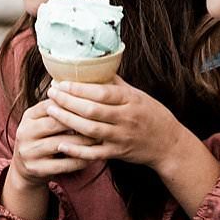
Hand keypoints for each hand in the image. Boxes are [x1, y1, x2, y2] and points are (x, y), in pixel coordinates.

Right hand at [9, 99, 95, 187]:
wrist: (24, 168)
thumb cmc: (43, 138)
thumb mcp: (43, 120)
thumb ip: (58, 107)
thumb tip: (84, 87)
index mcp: (28, 116)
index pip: (50, 105)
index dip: (71, 103)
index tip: (93, 102)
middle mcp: (25, 132)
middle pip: (54, 123)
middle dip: (78, 121)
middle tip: (99, 120)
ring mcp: (28, 152)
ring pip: (60, 144)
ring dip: (82, 142)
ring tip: (99, 138)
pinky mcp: (36, 169)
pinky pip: (62, 165)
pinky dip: (79, 161)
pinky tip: (92, 157)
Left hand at [43, 77, 182, 170]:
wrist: (169, 143)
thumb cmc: (151, 114)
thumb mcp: (137, 95)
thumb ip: (116, 83)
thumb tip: (94, 66)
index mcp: (131, 100)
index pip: (101, 92)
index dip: (78, 88)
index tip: (61, 83)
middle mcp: (126, 118)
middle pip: (92, 110)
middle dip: (67, 102)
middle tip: (50, 94)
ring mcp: (122, 137)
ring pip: (90, 130)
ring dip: (67, 121)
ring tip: (50, 111)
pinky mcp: (118, 153)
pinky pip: (94, 154)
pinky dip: (77, 150)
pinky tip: (61, 144)